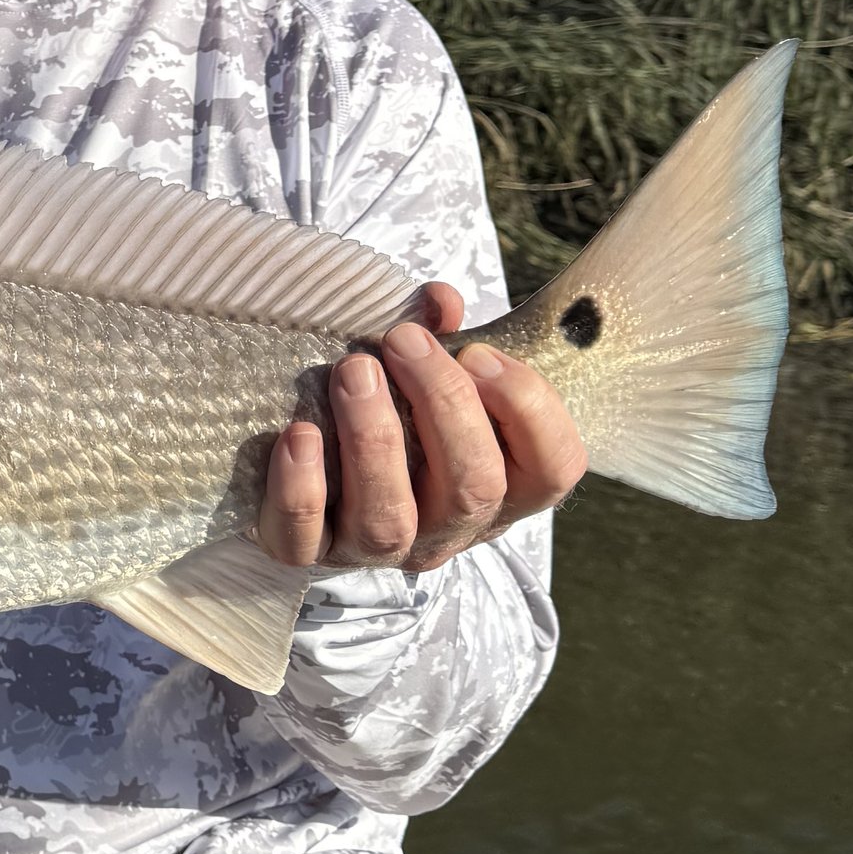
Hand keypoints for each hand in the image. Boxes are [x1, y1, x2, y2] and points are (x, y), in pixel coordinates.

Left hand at [256, 284, 586, 576]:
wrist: (311, 473)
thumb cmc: (392, 413)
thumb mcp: (429, 376)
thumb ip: (444, 337)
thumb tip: (440, 302)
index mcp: (499, 486)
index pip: (552, 467)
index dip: (527, 406)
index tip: (478, 351)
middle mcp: (447, 528)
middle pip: (474, 487)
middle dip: (443, 403)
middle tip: (402, 341)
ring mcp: (378, 548)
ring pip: (389, 519)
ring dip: (373, 438)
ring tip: (352, 371)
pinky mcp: (307, 551)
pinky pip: (305, 537)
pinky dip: (302, 487)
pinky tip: (300, 433)